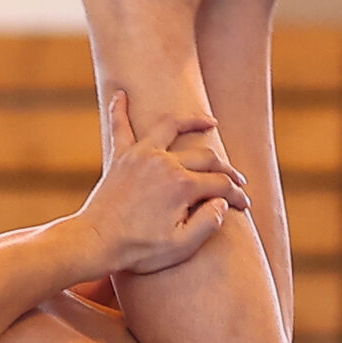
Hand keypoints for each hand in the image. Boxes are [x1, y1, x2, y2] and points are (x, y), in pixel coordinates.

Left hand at [77, 93, 248, 274]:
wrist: (96, 242)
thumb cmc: (139, 249)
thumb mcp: (181, 247)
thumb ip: (209, 223)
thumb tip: (222, 202)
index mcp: (182, 186)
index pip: (220, 184)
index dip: (236, 195)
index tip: (245, 205)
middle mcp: (164, 163)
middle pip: (205, 157)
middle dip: (226, 169)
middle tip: (237, 179)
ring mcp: (141, 155)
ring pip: (171, 126)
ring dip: (193, 121)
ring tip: (209, 121)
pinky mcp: (121, 157)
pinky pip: (120, 126)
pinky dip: (121, 109)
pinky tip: (122, 93)